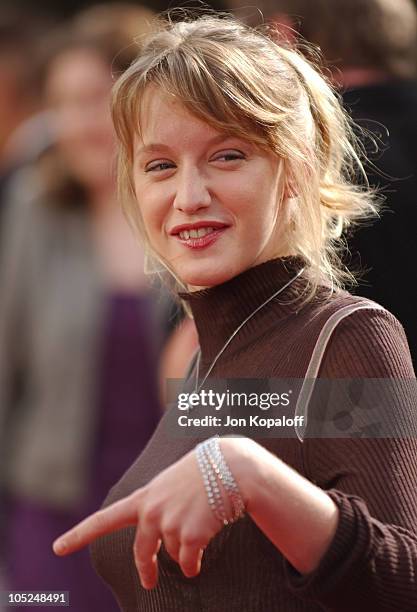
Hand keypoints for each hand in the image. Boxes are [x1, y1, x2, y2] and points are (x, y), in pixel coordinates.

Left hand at [52, 446, 226, 588]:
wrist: (231, 466)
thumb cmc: (205, 470)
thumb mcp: (172, 481)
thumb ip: (159, 503)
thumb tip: (164, 540)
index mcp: (145, 497)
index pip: (106, 519)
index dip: (80, 534)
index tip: (58, 547)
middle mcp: (151, 511)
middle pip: (142, 552)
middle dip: (146, 569)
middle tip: (149, 582)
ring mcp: (169, 523)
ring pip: (173, 555)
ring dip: (185, 552)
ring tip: (201, 528)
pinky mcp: (189, 535)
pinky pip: (189, 562)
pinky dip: (195, 563)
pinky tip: (202, 554)